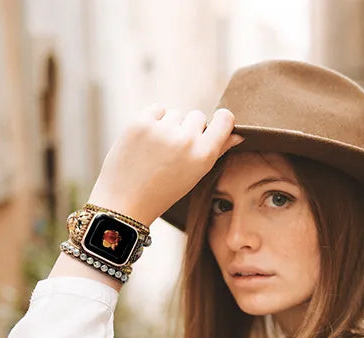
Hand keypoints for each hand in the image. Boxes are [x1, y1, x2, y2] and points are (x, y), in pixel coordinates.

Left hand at [87, 105, 244, 225]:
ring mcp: (162, 129)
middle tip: (174, 152)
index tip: (213, 125)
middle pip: (198, 116)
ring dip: (169, 125)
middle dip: (189, 128)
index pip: (224, 119)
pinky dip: (153, 121)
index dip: (220, 120)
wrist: (125, 202)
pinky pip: (157, 109)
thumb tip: (238, 134)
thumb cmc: (163, 192)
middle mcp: (186, 139)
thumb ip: (217, 152)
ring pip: (176, 113)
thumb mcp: (195, 176)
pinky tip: (146, 142)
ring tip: (157, 151)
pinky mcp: (140, 122)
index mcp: (203, 155)